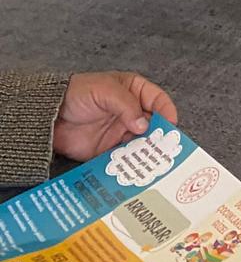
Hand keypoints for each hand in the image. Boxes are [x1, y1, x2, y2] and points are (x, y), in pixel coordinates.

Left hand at [52, 72, 177, 161]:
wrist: (48, 116)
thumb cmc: (78, 93)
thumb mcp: (105, 91)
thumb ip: (126, 106)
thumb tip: (145, 125)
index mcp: (134, 92)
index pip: (157, 100)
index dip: (167, 111)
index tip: (171, 125)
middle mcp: (131, 113)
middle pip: (153, 125)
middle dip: (160, 136)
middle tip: (166, 149)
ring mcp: (119, 133)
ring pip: (140, 144)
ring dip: (146, 152)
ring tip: (153, 163)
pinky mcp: (107, 151)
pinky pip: (123, 159)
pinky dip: (129, 165)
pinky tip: (134, 171)